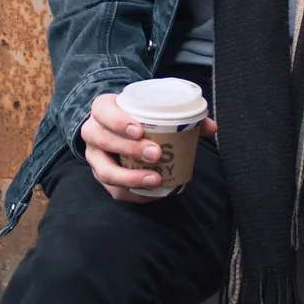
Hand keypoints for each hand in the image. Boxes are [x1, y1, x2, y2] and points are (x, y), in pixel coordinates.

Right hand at [81, 89, 216, 201]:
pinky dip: (132, 193)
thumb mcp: (153, 109)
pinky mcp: (101, 177)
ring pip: (104, 170)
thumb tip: (210, 127)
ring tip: (155, 179)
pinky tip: (152, 194)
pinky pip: (112, 190)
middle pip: (104, 141)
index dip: (118, 121)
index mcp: (103, 109)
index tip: (140, 130)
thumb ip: (182, 115)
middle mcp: (93, 132)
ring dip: (130, 177)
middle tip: (156, 154)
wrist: (118, 129)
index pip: (103, 111)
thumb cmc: (138, 117)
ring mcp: (95, 157)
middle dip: (130, 149)